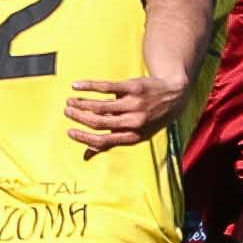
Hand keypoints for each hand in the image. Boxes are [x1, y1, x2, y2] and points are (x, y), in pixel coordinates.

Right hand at [63, 72, 181, 151]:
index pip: (103, 141)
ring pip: (100, 106)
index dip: (84, 138)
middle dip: (79, 118)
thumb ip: (112, 142)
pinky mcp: (132, 87)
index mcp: (133, 136)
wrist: (175, 94)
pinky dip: (88, 86)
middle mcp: (134, 121)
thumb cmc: (153, 117)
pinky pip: (105, 87)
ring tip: (70, 101)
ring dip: (81, 103)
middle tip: (67, 112)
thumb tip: (86, 156)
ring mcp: (133, 104)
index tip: (70, 132)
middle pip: (99, 122)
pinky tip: (76, 86)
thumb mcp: (138, 134)